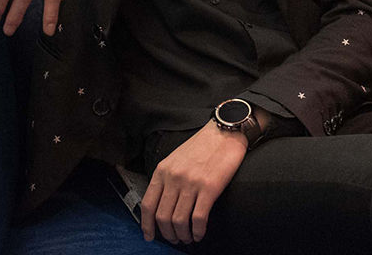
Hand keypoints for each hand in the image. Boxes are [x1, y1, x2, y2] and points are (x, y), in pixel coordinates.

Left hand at [140, 119, 248, 245]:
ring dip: (183, 236)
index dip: (147, 225)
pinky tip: (200, 233)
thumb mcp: (175, 158)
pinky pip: (198, 218)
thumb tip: (163, 204)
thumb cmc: (201, 146)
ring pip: (179, 221)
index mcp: (162, 170)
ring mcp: (191, 183)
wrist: (224, 132)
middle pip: (162, 217)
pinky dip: (198, 231)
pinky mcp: (209, 187)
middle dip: (168, 234)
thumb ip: (167, 178)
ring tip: (188, 238)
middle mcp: (174, 177)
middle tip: (175, 239)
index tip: (150, 236)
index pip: (148, 204)